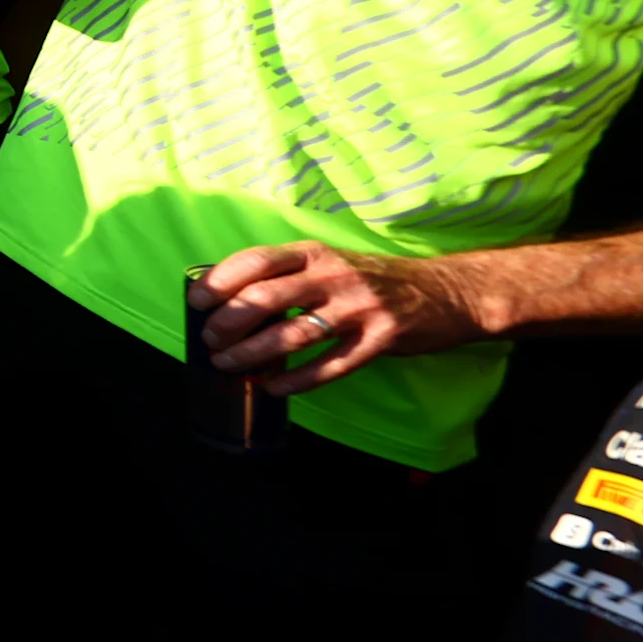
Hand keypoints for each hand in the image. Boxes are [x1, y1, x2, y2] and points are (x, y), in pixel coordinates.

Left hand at [189, 242, 488, 392]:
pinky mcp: (382, 339)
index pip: (256, 260)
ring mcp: (360, 308)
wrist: (446, 291)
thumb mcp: (330, 263)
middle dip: (229, 322)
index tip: (196, 302)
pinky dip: (298, 380)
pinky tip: (274, 387)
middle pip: (266, 298)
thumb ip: (289, 275)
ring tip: (229, 365)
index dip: (219, 281)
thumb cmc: (374, 279)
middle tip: (210, 341)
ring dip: (253, 354)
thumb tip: (229, 297)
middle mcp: (334, 276)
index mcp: (315, 254)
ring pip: (294, 334)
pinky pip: (332, 365)